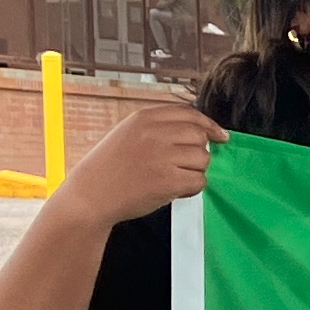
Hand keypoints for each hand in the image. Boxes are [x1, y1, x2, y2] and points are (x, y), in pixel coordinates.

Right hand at [51, 103, 225, 228]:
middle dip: (198, 152)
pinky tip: (175, 190)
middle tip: (183, 165)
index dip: (208, 125)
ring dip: (195, 171)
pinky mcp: (168, 180)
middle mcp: (153, 133)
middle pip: (200, 136)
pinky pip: (199, 181)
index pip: (189, 114)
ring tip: (174, 177)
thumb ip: (159, 127)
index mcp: (144, 118)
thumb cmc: (110, 167)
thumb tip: (201, 130)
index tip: (219, 135)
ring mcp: (161, 156)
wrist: (90, 195)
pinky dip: (192, 188)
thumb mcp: (128, 133)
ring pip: (203, 159)